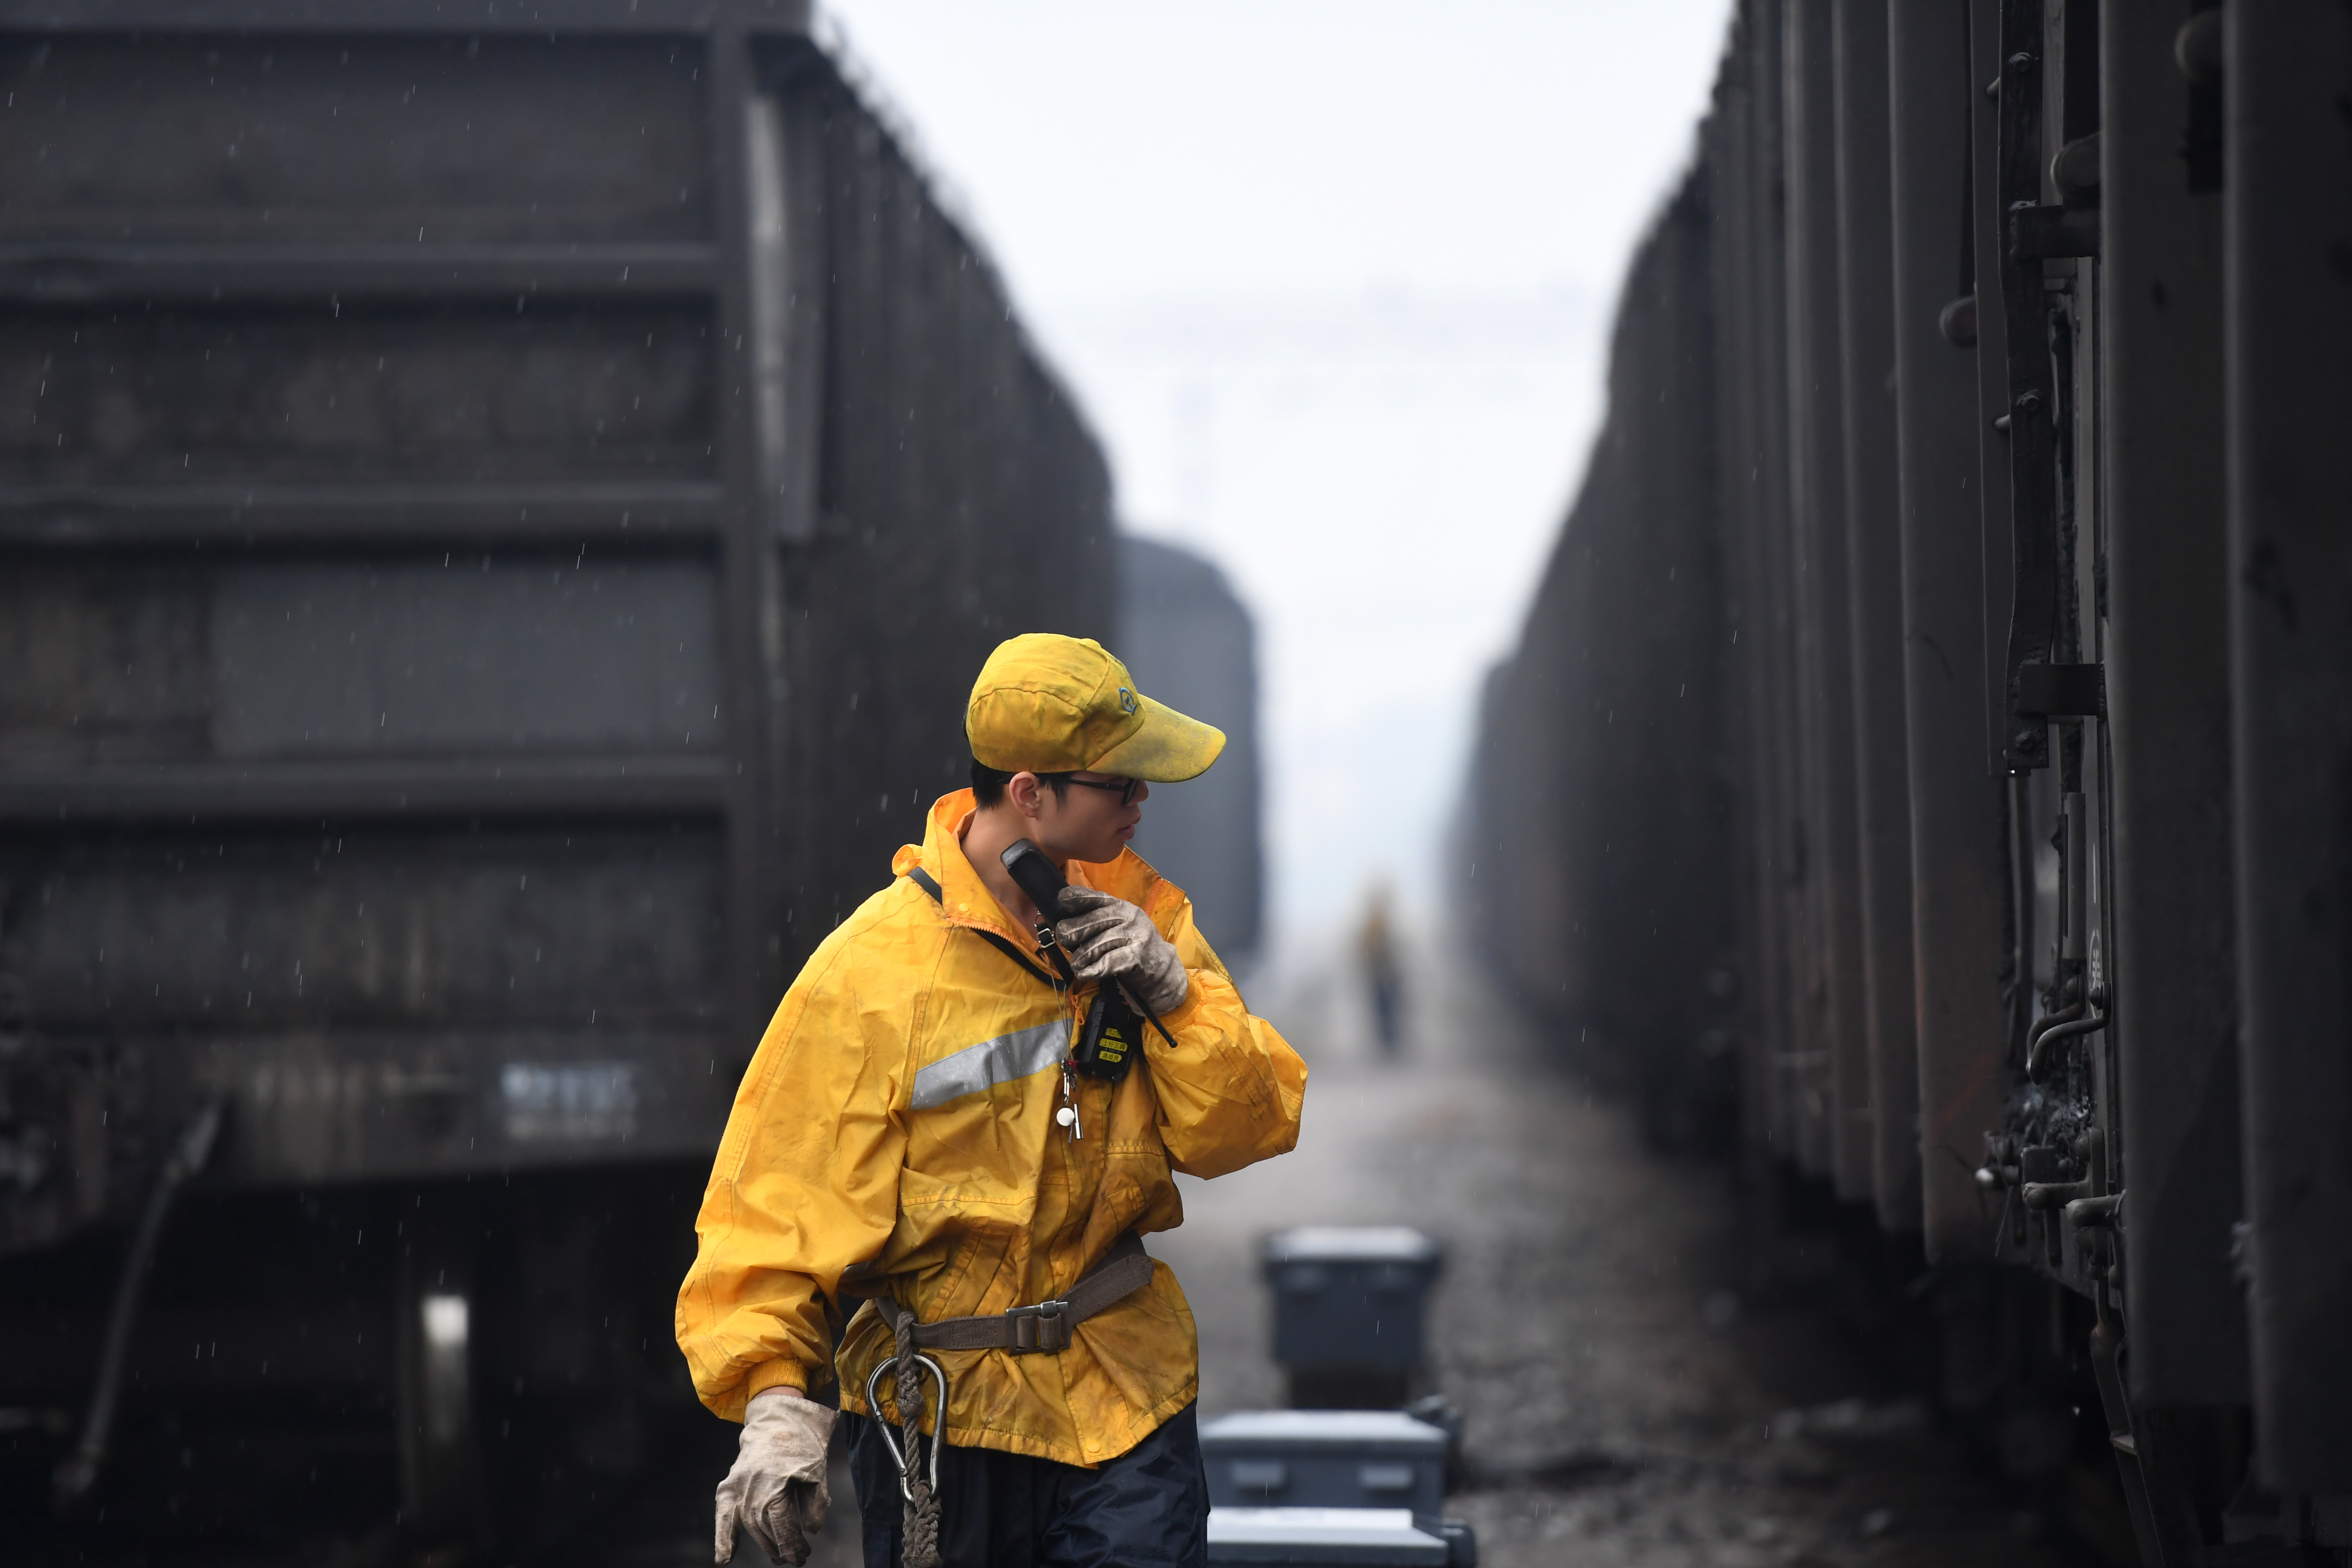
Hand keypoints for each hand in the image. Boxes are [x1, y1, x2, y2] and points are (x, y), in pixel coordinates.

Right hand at [715, 1387, 835, 1565]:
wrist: (777, 1418)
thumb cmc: (802, 1445)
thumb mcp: (817, 1471)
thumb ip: (815, 1504)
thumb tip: (810, 1531)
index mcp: (776, 1483)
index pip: (782, 1525)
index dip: (792, 1545)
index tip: (802, 1556)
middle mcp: (753, 1487)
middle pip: (765, 1528)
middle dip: (781, 1547)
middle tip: (797, 1558)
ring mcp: (737, 1486)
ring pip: (749, 1524)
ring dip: (763, 1543)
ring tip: (778, 1556)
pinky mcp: (728, 1485)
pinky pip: (723, 1515)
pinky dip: (723, 1537)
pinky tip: (724, 1559)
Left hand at [1054, 888, 1188, 1015]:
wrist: (1162, 966)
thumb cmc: (1131, 944)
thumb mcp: (1117, 925)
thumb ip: (1094, 920)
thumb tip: (1061, 925)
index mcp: (1121, 905)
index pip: (1096, 897)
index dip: (1078, 898)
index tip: (1062, 901)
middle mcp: (1129, 916)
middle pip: (1093, 921)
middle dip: (1073, 931)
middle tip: (1063, 940)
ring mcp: (1135, 935)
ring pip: (1099, 943)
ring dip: (1082, 956)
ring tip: (1075, 964)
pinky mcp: (1137, 956)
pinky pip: (1109, 962)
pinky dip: (1093, 969)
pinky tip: (1084, 973)